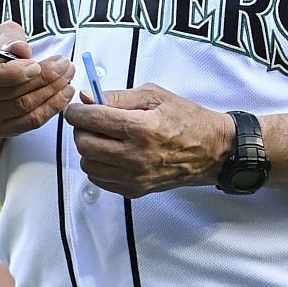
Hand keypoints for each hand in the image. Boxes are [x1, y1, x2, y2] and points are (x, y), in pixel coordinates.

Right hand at [0, 25, 76, 137]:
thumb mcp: (0, 34)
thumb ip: (10, 38)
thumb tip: (22, 50)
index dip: (19, 72)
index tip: (40, 63)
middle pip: (15, 95)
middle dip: (47, 79)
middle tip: (65, 66)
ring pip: (25, 109)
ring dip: (53, 94)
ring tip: (68, 78)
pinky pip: (29, 122)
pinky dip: (50, 109)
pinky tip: (64, 96)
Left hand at [63, 83, 235, 198]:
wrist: (211, 150)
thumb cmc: (185, 119)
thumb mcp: (154, 96)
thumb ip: (117, 96)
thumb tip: (87, 97)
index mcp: (141, 128)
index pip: (91, 120)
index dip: (76, 111)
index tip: (76, 108)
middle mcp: (136, 156)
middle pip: (84, 143)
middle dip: (81, 129)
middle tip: (91, 121)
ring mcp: (135, 177)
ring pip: (88, 164)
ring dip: (89, 148)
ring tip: (104, 137)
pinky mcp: (135, 190)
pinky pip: (99, 179)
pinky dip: (98, 165)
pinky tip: (111, 153)